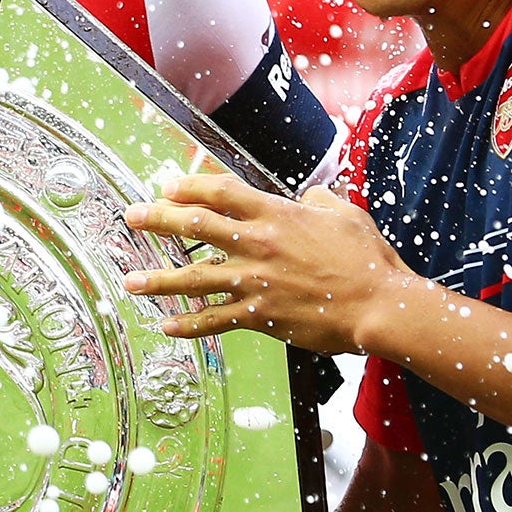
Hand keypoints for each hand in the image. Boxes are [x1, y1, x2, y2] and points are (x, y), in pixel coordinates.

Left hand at [121, 174, 412, 355]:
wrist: (380, 305)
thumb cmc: (368, 259)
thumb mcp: (345, 215)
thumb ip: (319, 202)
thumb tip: (308, 197)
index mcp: (276, 214)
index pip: (220, 191)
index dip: (189, 186)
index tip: (167, 186)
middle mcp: (257, 244)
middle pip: (195, 225)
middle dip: (157, 219)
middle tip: (131, 217)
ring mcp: (254, 281)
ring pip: (194, 277)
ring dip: (158, 279)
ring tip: (130, 281)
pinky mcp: (259, 315)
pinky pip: (214, 320)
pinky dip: (188, 325)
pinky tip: (166, 326)